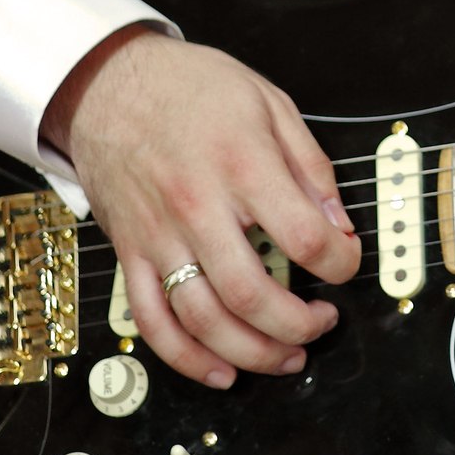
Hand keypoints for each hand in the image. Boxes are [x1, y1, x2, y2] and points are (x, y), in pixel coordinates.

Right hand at [43, 25, 361, 388]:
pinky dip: (187, 359)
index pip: (303, 236)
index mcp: (242, 165)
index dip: (340, 262)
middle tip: (323, 322)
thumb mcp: (269, 103)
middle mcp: (198, 207)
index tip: (348, 263)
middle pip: (252, 294)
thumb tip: (340, 222)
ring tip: (287, 356)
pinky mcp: (130, 254)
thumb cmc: (191, 88)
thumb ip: (310, 165)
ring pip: (204, 320)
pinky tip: (221, 371)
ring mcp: (159, 236)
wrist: (107, 84)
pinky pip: (153, 322)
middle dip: (299, 324)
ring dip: (252, 352)